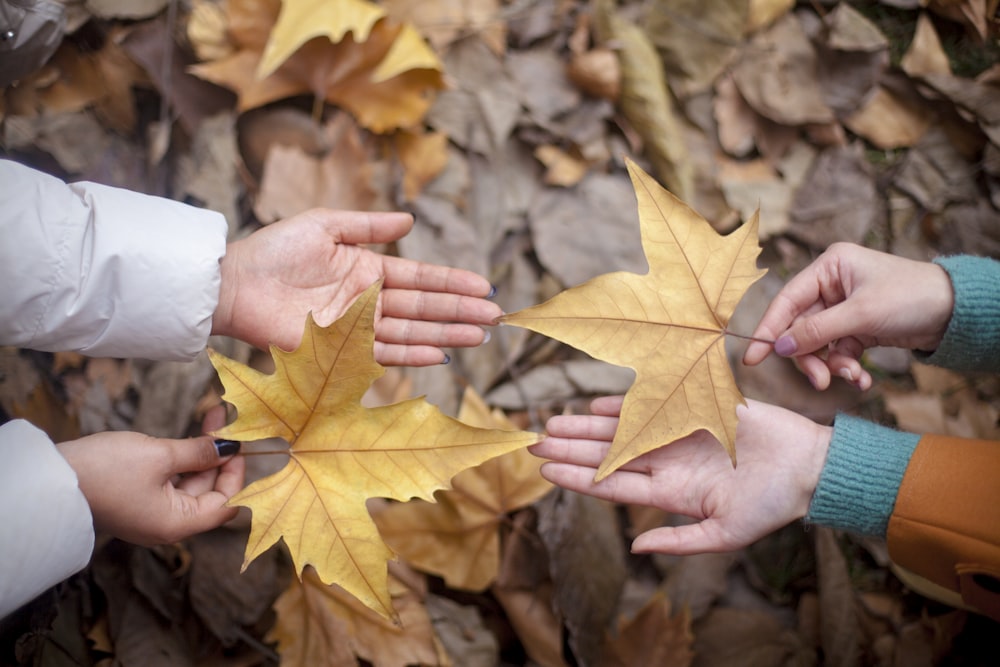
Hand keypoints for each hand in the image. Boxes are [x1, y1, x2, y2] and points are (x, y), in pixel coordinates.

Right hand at [55, 406, 244, 545]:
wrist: (53, 479)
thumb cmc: (106, 470)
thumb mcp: (159, 455)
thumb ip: (198, 452)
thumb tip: (228, 448)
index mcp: (178, 523)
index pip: (226, 504)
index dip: (237, 474)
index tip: (240, 444)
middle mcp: (167, 525)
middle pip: (209, 492)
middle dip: (219, 456)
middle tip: (225, 420)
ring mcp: (151, 514)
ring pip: (190, 484)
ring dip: (201, 454)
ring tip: (211, 418)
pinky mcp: (137, 501)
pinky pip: (170, 483)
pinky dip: (182, 460)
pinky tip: (188, 438)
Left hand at [213, 209, 501, 365]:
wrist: (236, 284)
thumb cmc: (275, 250)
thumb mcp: (325, 225)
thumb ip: (369, 226)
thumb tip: (411, 220)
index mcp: (367, 270)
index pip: (420, 278)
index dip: (452, 283)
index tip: (484, 287)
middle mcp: (368, 301)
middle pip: (424, 307)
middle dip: (460, 311)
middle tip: (497, 316)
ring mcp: (357, 327)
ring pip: (412, 331)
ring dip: (446, 334)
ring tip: (480, 335)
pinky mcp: (341, 351)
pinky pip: (384, 354)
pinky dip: (413, 354)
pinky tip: (441, 355)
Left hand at [530, 396, 831, 553]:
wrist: (807, 464)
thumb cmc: (770, 504)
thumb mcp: (724, 533)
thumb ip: (679, 541)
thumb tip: (637, 548)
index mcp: (670, 492)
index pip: (611, 485)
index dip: (577, 478)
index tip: (544, 471)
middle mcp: (666, 462)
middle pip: (606, 454)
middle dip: (570, 448)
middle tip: (534, 442)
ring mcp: (676, 435)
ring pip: (620, 429)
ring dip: (586, 425)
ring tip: (553, 421)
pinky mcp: (693, 410)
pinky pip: (651, 403)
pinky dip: (623, 402)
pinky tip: (596, 403)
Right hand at [743, 243, 953, 389]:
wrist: (957, 311)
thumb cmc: (912, 297)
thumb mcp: (861, 315)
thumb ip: (817, 332)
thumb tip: (779, 348)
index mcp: (829, 267)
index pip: (787, 301)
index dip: (769, 330)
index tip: (752, 357)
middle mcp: (832, 285)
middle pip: (801, 328)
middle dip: (810, 357)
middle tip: (820, 381)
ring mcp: (844, 308)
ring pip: (818, 344)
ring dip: (831, 365)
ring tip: (852, 378)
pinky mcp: (857, 327)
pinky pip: (838, 351)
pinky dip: (846, 367)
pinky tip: (861, 380)